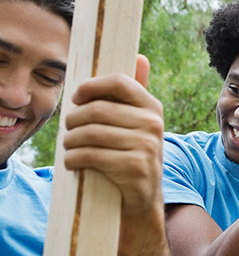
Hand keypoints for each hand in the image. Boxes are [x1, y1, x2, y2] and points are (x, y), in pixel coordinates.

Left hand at [63, 55, 164, 215]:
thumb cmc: (132, 152)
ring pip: (90, 133)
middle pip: (97, 110)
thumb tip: (141, 58)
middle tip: (68, 129)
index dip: (91, 86)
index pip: (119, 82)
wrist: (143, 196)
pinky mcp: (135, 167)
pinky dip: (73, 159)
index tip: (76, 97)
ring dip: (70, 141)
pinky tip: (72, 161)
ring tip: (69, 145)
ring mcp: (147, 146)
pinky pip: (91, 155)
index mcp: (152, 107)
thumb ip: (135, 93)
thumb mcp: (138, 123)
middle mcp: (153, 124)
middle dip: (73, 120)